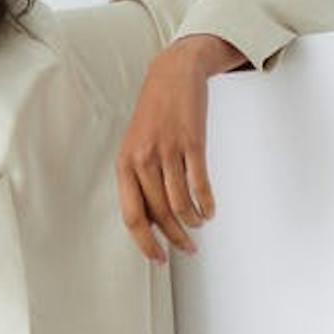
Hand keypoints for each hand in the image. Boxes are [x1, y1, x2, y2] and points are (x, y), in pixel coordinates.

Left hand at [114, 32, 244, 262]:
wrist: (173, 73)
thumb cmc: (154, 113)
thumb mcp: (135, 145)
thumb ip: (139, 180)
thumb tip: (150, 220)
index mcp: (125, 164)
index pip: (133, 216)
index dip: (146, 244)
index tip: (158, 260)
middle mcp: (143, 159)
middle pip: (160, 215)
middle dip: (176, 239)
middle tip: (188, 250)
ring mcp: (168, 151)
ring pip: (180, 204)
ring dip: (192, 223)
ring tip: (198, 226)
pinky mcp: (192, 142)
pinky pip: (199, 185)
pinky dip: (206, 204)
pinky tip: (209, 211)